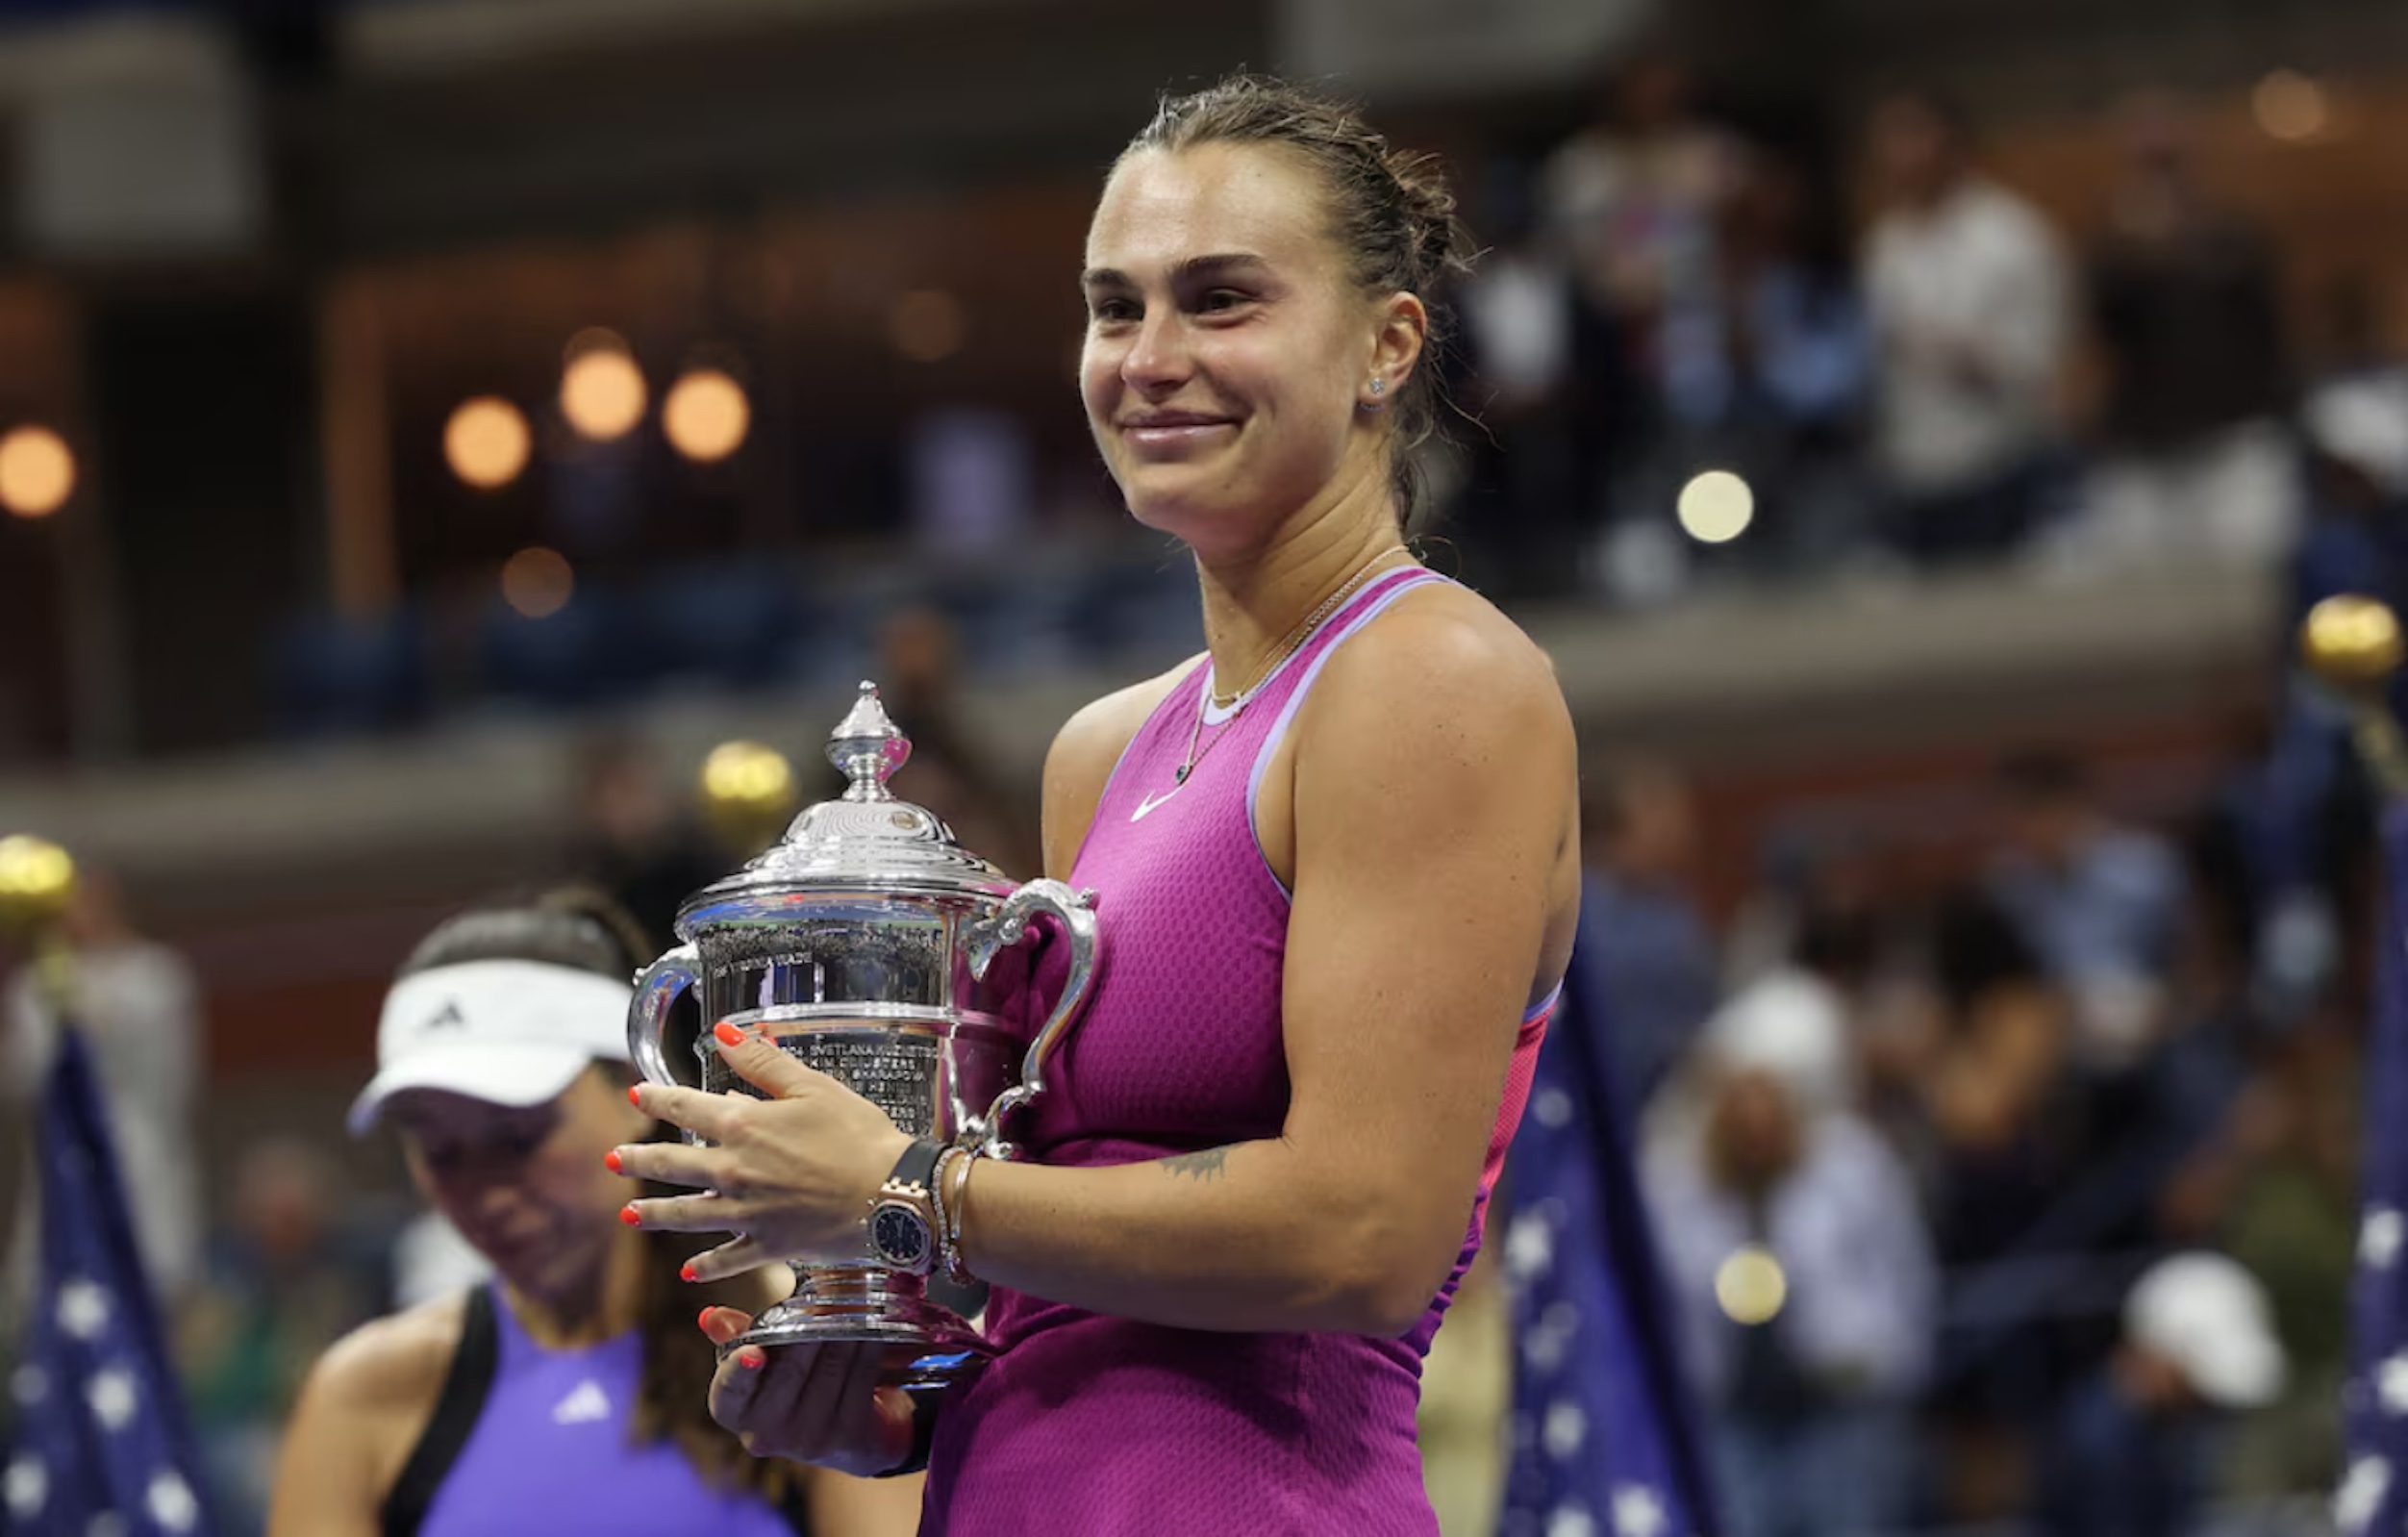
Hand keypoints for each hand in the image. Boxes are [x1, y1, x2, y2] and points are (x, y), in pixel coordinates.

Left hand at [615, 1023, 913, 1280]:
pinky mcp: (768, 1245)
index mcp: (743, 1126)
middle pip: (673, 1166)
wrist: (890, 1195)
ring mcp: (747, 1213)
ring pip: (687, 1216)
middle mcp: (733, 1171)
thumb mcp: (813, 1086)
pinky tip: (690, 1271)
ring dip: (655, 1215)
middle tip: (613, 1159)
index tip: (636, 1094)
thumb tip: (724, 1033)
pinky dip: (706, 1267)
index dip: (658, 1099)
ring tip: (629, 1216)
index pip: (686, 1108)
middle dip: (639, 1161)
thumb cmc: (858, 1134)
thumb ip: (763, 1061)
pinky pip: (727, 1259)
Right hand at [699, 1306, 919, 1476]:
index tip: (754, 1351)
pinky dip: (867, 1345)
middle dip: (810, 1324)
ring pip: (831, 1366)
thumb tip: (710, 1316)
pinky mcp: (848, 1437)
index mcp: (733, 1411)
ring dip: (846, 1327)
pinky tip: (872, 1323)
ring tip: (855, 1295)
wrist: (846, 1435)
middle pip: (790, 1368)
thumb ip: (736, 1336)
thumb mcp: (759, 1360)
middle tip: (827, 1290)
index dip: (741, 1370)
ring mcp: (808, 1441)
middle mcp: (765, 1434)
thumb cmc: (792, 1383)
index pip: (730, 1390)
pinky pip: (861, 1376)